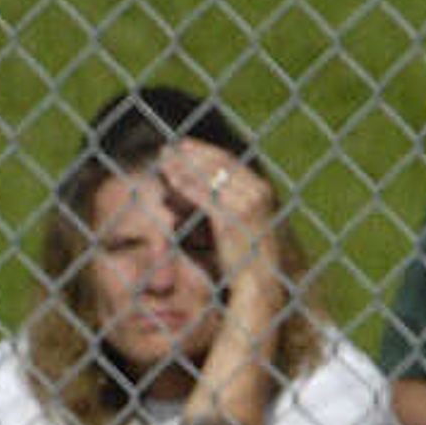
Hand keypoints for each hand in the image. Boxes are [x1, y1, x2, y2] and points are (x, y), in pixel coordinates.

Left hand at [160, 140, 284, 309]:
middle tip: (167, 150)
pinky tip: (171, 181)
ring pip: (208, 177)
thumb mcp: (240, 220)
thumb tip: (202, 182)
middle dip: (189, 154)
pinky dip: (186, 186)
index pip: (229, 159)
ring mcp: (245, 205)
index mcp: (261, 188)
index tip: (182, 144)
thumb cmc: (246, 252)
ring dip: (183, 167)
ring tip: (164, 162)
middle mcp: (256, 192)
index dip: (203, 150)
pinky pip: (204, 197)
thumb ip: (227, 199)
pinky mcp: (231, 221)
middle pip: (216, 164)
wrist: (258, 280)